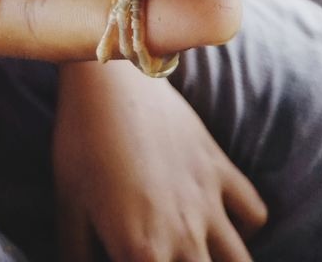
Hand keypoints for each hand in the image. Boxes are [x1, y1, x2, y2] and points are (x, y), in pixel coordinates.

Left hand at [53, 61, 267, 261]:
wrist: (109, 78)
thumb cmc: (80, 142)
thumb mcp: (67, 206)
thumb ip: (77, 255)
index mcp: (141, 253)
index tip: (132, 260)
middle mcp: (184, 237)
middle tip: (166, 254)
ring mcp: (208, 203)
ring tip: (202, 255)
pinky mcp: (221, 169)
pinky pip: (254, 213)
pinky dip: (245, 229)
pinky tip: (222, 228)